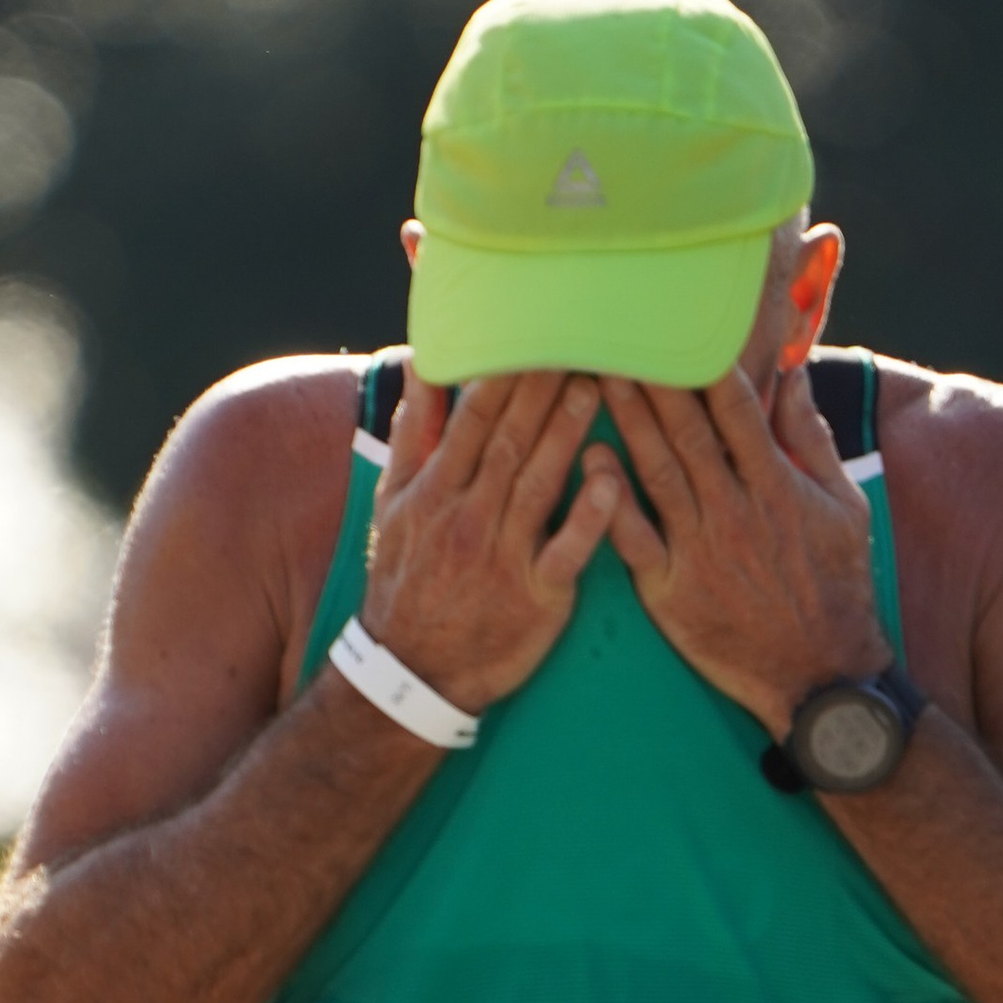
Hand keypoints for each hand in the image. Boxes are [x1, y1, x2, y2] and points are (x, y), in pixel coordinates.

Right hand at [360, 370, 619, 712]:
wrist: (412, 674)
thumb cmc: (407, 582)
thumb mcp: (391, 509)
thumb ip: (413, 439)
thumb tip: (425, 371)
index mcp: (433, 491)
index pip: (472, 419)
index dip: (503, 372)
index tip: (531, 328)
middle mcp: (466, 517)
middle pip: (510, 440)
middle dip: (543, 388)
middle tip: (578, 337)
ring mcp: (502, 556)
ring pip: (539, 483)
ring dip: (567, 432)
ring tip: (598, 384)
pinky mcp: (537, 597)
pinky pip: (566, 550)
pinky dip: (589, 515)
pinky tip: (610, 478)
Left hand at [597, 366, 891, 734]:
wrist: (820, 673)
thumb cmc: (835, 585)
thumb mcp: (844, 506)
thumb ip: (812, 440)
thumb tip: (793, 376)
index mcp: (777, 485)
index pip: (738, 411)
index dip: (706, 365)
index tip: (679, 325)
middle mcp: (735, 510)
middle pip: (686, 432)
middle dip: (652, 380)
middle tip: (618, 334)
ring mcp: (700, 550)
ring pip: (655, 471)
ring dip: (624, 421)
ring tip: (595, 374)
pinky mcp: (671, 590)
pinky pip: (633, 537)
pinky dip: (610, 499)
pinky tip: (588, 458)